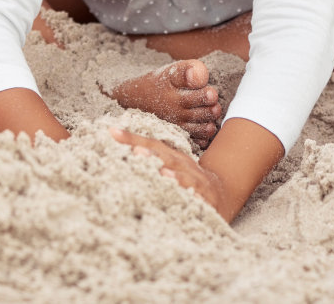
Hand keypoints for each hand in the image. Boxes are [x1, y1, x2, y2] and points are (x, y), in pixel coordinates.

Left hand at [110, 127, 230, 218]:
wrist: (221, 193)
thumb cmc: (186, 178)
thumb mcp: (168, 165)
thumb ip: (147, 157)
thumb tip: (115, 142)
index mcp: (172, 157)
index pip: (151, 145)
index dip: (133, 138)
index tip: (112, 132)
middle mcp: (184, 167)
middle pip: (168, 158)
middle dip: (152, 154)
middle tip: (136, 150)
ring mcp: (197, 183)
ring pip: (185, 179)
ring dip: (174, 176)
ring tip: (163, 172)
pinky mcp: (207, 201)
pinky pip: (201, 201)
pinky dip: (195, 199)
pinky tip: (190, 199)